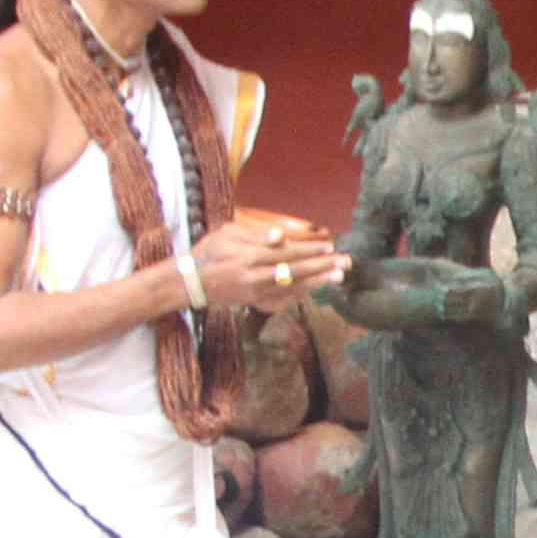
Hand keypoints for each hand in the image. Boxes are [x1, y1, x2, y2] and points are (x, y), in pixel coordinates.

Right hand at [192, 216, 340, 317]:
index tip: (330, 246)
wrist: (191, 282)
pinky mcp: (255, 303)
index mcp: (249, 256)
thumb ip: (256, 235)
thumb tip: (282, 235)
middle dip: (321, 267)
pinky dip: (300, 295)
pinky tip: (316, 289)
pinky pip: (283, 300)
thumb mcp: (228, 234)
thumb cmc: (209, 251)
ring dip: (317, 282)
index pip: (286, 252)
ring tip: (338, 276)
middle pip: (295, 271)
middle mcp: (255, 277)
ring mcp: (256, 293)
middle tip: (345, 263)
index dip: (309, 250)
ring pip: (292, 288)